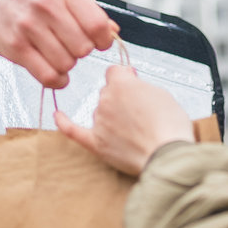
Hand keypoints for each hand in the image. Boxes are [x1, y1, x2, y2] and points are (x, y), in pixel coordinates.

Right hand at [0, 0, 117, 88]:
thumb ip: (90, 9)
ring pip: (66, 64)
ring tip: (59, 53)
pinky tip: (55, 73)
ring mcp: (30, 26)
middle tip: (73, 45)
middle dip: (82, 51)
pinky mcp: (16, 46)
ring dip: (67, 65)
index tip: (99, 42)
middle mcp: (47, 6)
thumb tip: (113, 31)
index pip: (98, 25)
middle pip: (83, 47)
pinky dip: (56, 80)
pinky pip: (47, 75)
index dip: (103, 40)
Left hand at [56, 64, 194, 175]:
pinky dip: (64, 123)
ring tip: (136, 131)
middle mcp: (105, 101)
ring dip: (112, 117)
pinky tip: (58, 116)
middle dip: (120, 100)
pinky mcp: (96, 144)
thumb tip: (131, 80)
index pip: (114, 72)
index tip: (131, 81)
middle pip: (107, 93)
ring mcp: (99, 122)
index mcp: (121, 85)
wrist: (167, 154)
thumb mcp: (161, 93)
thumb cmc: (169, 125)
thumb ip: (141, 85)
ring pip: (100, 112)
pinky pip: (73, 131)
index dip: (125, 78)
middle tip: (140, 113)